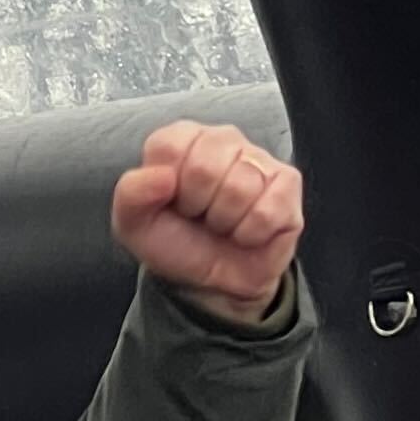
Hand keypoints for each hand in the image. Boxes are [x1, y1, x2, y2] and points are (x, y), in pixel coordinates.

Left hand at [111, 122, 303, 323]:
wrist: (211, 281)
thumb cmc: (176, 242)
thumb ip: (131, 194)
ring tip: (221, 224)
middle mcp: (223, 139)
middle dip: (196, 206)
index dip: (166, 187)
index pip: (169, 145)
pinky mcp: (287, 184)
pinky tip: (245, 231)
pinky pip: (267, 210)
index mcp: (182, 139)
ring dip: (224, 222)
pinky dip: (250, 233)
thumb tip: (162, 176)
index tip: (171, 203)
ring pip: (239, 188)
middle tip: (199, 217)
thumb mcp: (134, 224)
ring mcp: (259, 158)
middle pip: (205, 167)